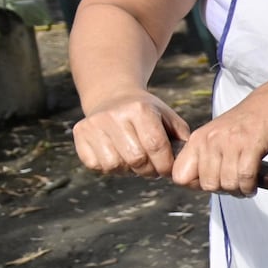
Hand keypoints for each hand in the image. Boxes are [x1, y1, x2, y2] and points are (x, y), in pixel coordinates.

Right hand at [73, 91, 190, 178]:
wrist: (113, 96)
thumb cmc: (145, 111)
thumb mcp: (166, 116)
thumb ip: (180, 136)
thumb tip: (186, 159)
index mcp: (139, 108)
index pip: (155, 145)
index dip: (165, 164)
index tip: (168, 169)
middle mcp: (114, 115)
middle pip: (136, 158)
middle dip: (149, 170)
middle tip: (153, 170)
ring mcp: (94, 124)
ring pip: (115, 165)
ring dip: (129, 170)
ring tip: (136, 162)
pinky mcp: (80, 134)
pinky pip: (96, 165)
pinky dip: (111, 168)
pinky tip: (120, 158)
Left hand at [172, 96, 267, 195]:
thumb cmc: (247, 122)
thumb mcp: (216, 135)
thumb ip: (204, 156)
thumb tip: (197, 185)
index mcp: (198, 138)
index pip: (180, 176)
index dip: (195, 185)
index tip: (211, 181)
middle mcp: (211, 140)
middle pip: (208, 184)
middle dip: (223, 189)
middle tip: (234, 184)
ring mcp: (231, 142)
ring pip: (228, 183)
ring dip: (239, 190)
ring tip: (245, 185)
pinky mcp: (252, 145)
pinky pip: (246, 178)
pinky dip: (250, 187)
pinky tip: (253, 185)